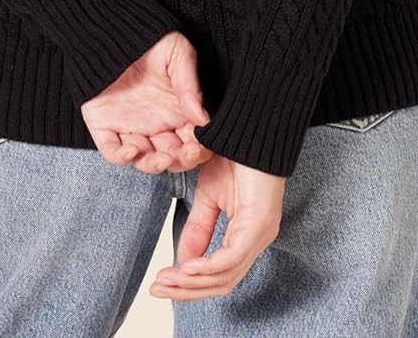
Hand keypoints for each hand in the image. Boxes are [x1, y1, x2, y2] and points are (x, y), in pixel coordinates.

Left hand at [80, 31, 212, 172]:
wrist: (110, 27)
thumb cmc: (148, 38)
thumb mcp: (177, 52)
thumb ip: (189, 83)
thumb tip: (202, 117)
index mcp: (177, 109)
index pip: (194, 139)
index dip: (200, 147)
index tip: (202, 144)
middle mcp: (156, 122)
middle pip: (173, 156)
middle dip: (183, 160)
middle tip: (187, 152)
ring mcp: (131, 127)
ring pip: (146, 160)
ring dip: (156, 165)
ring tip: (163, 157)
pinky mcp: (105, 126)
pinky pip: (113, 151)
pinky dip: (123, 157)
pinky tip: (132, 149)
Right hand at [148, 151, 285, 300]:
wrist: (250, 127)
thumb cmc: (235, 156)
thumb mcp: (208, 197)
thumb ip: (198, 229)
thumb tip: (181, 263)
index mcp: (247, 236)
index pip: (220, 276)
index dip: (190, 286)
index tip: (160, 284)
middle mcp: (257, 241)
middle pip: (222, 284)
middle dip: (187, 291)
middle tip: (157, 290)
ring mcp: (260, 235)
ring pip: (225, 276)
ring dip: (192, 283)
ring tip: (165, 280)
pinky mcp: (259, 224)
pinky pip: (231, 258)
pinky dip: (206, 267)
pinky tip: (185, 268)